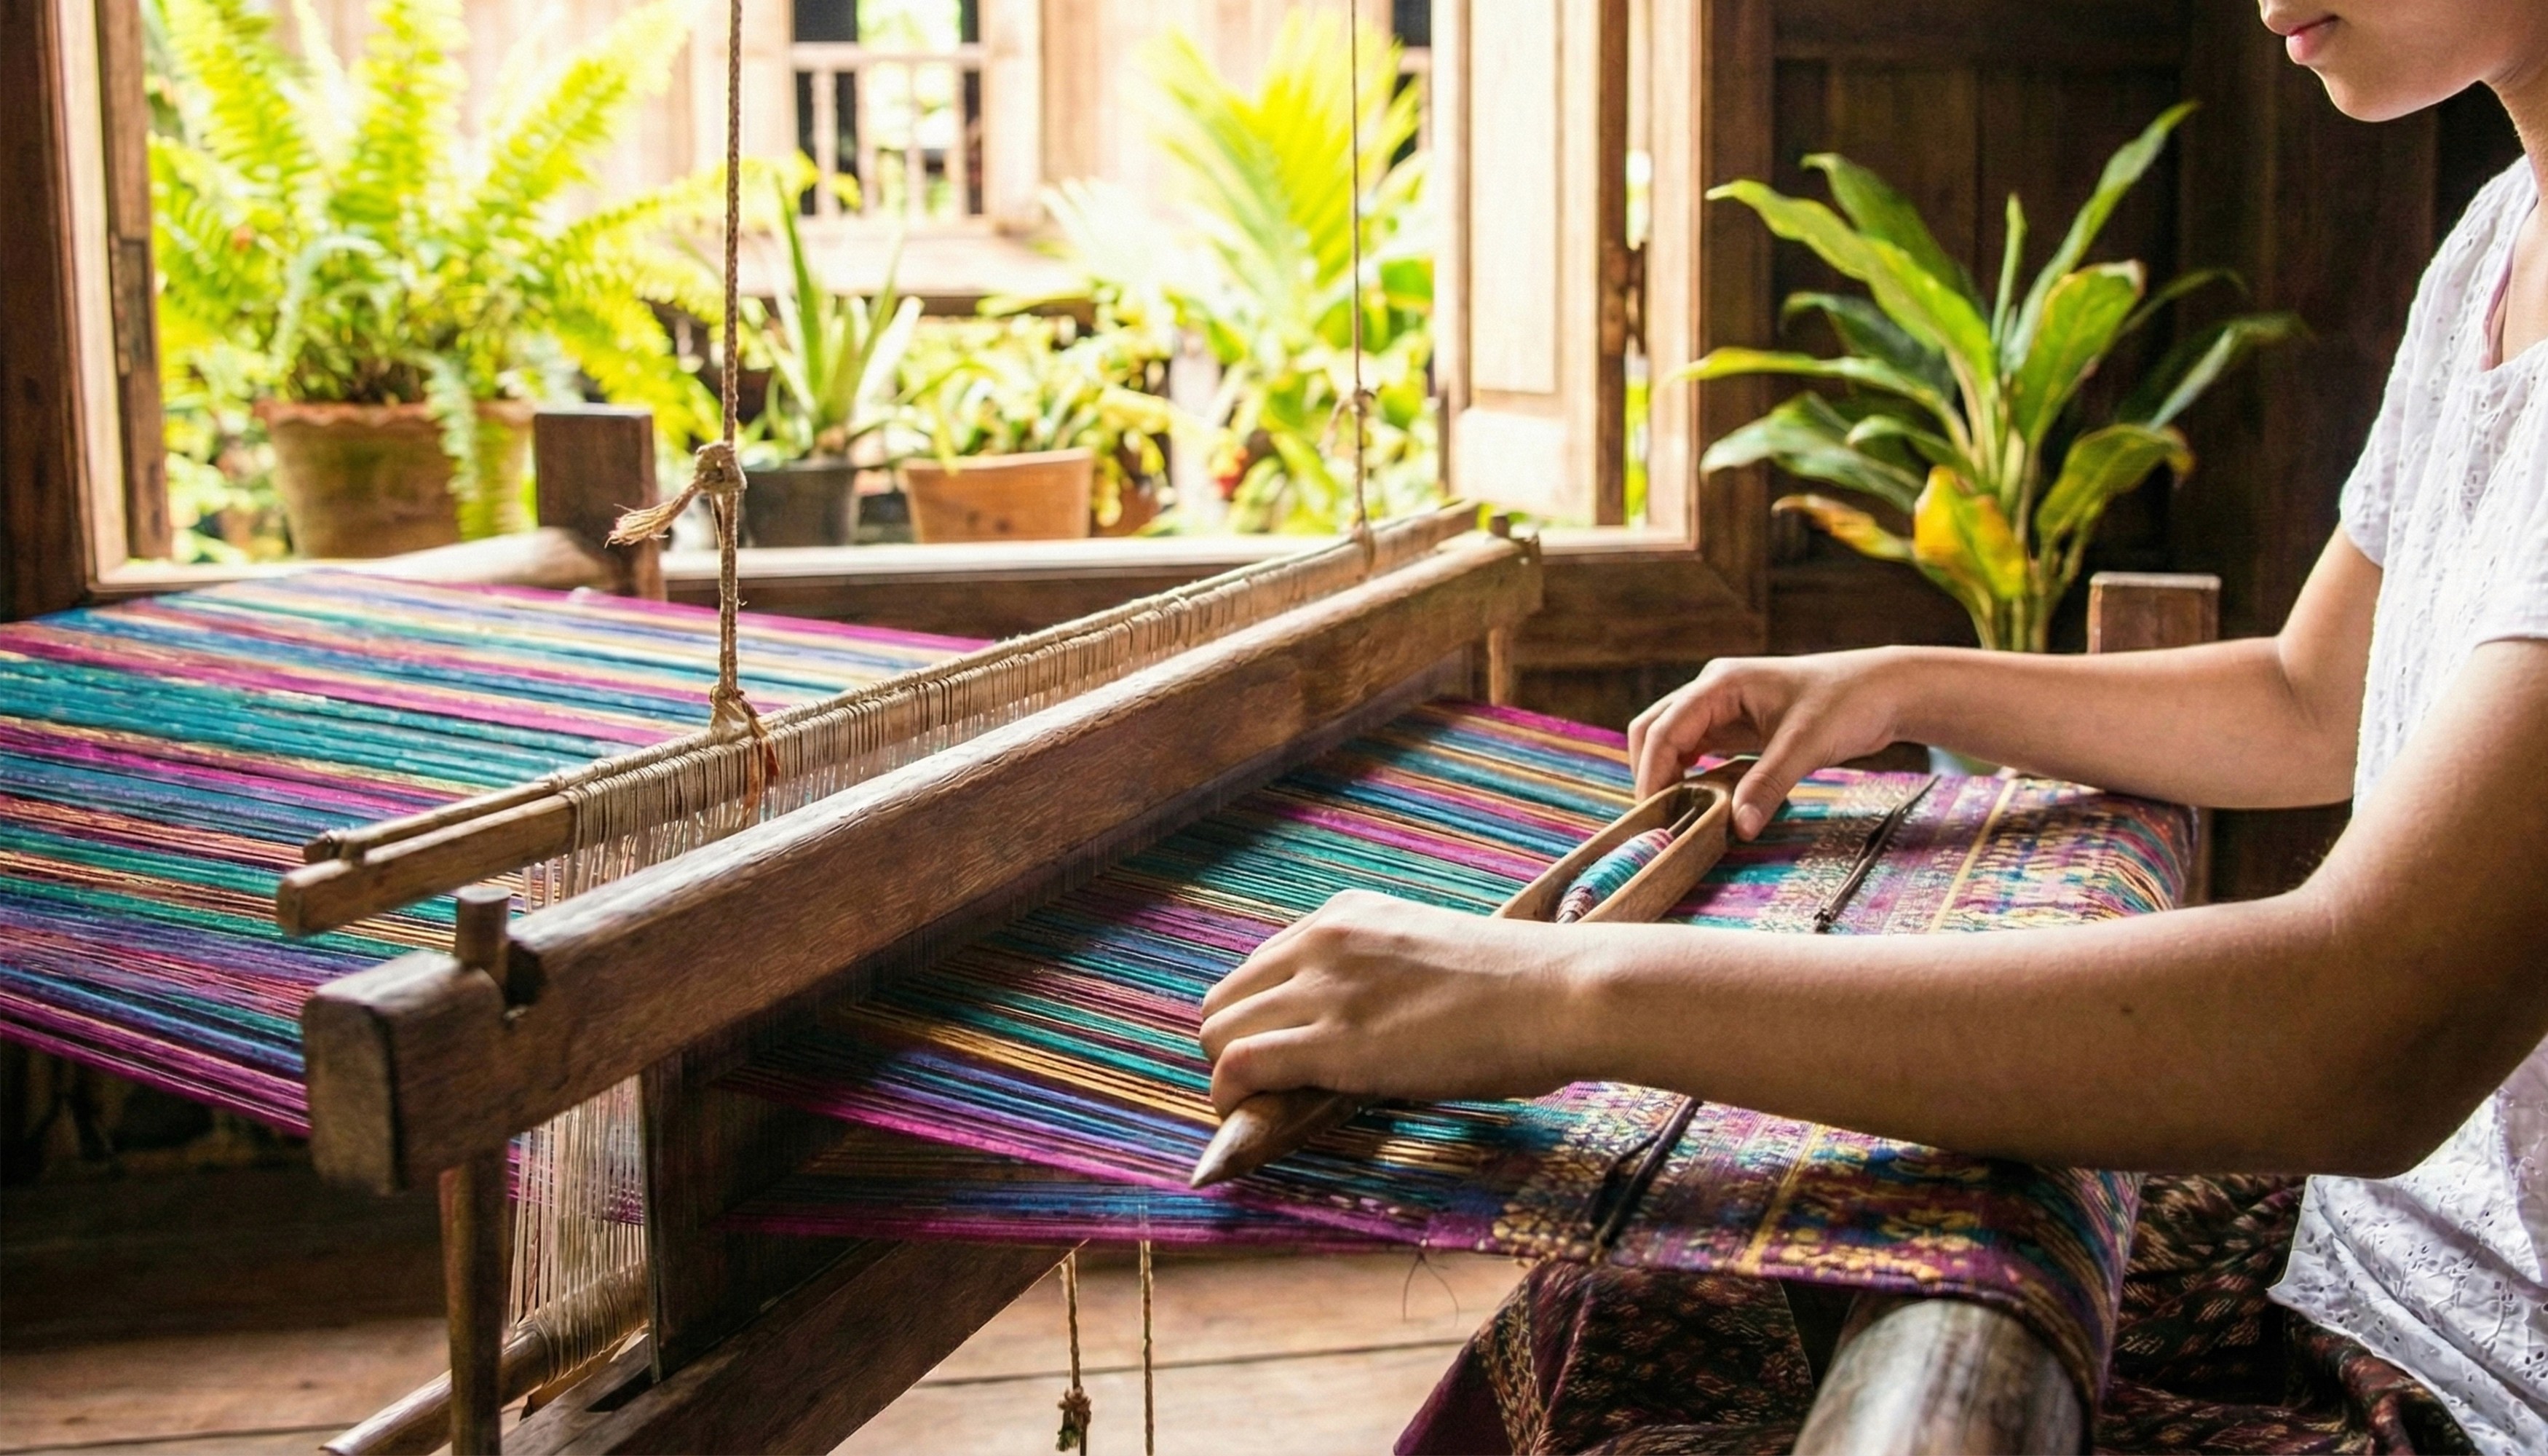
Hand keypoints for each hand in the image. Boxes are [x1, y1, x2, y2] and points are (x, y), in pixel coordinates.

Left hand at [1197, 890, 1588, 1113]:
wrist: (1560, 993)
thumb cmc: (1522, 990)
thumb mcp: (1431, 959)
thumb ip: (1380, 982)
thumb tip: (1357, 1036)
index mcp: (1348, 915)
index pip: (1259, 969)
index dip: (1261, 1021)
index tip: (1283, 1057)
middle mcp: (1324, 940)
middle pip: (1224, 1000)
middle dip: (1234, 1049)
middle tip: (1272, 1092)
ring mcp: (1326, 987)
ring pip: (1219, 1033)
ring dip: (1231, 1079)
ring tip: (1266, 1110)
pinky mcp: (1334, 1040)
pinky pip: (1239, 1066)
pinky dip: (1231, 1099)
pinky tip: (1250, 1119)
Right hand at [1626, 648, 1907, 835]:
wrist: (1884, 690)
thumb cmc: (1848, 702)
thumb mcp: (1806, 745)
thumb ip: (1768, 785)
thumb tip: (1738, 827)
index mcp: (1721, 683)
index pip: (1665, 728)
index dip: (1651, 771)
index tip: (1653, 812)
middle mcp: (1714, 690)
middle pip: (1655, 729)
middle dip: (1649, 771)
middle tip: (1659, 817)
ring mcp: (1725, 706)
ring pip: (1673, 739)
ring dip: (1667, 772)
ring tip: (1674, 813)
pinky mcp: (1739, 723)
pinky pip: (1699, 748)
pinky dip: (1690, 772)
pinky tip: (1699, 799)